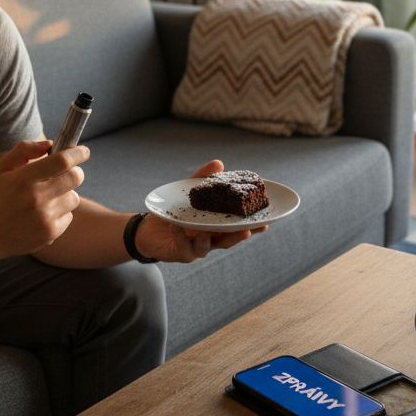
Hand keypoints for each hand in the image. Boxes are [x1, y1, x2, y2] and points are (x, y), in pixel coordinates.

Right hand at [0, 140, 88, 257]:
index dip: (77, 154)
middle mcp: (36, 198)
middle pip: (75, 178)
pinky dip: (61, 213)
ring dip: (66, 194)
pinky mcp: (51, 233)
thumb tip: (50, 144)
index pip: (62, 162)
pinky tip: (43, 215)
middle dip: (75, 173)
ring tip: (47, 199)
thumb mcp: (3, 168)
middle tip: (66, 174)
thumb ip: (24, 150)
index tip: (84, 151)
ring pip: (74, 198)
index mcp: (23, 179)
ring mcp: (44, 218)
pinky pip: (70, 216)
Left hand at [133, 159, 267, 262]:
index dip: (252, 226)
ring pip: (209, 246)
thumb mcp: (189, 191)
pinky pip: (185, 247)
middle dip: (239, 235)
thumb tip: (219, 163)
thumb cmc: (175, 212)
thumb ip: (203, 178)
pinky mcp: (182, 253)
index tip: (266, 221)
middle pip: (229, 239)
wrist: (149, 229)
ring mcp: (197, 247)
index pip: (237, 226)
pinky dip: (184, 237)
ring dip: (212, 239)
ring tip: (213, 232)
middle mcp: (211, 238)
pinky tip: (181, 228)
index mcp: (217, 225)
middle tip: (248, 230)